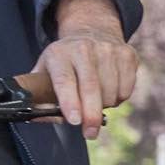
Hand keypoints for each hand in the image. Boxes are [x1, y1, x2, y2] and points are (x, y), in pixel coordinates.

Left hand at [28, 0, 140, 136]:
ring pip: (110, 92)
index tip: (74, 121)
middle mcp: (83, 48)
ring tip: (95, 101)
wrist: (93, 31)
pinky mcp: (127, 55)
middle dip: (91, 115)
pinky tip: (109, 91)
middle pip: (91, 87)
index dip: (70, 102)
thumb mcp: (45, 71)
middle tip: (90, 132)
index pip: (64, 80)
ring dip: (104, 106)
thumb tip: (38, 118)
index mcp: (59, 54)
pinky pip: (126, 90)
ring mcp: (108, 50)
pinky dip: (118, 99)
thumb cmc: (65, 61)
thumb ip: (40, 97)